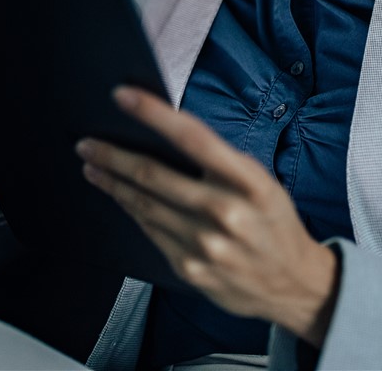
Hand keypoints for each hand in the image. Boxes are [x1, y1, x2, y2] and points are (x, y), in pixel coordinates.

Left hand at [75, 87, 339, 346]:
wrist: (295, 285)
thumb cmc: (273, 223)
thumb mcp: (261, 182)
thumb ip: (219, 162)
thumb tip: (165, 134)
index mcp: (249, 182)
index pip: (193, 137)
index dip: (153, 113)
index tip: (122, 95)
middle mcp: (225, 212)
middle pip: (154, 175)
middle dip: (112, 156)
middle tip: (86, 143)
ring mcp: (205, 245)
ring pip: (143, 204)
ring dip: (112, 182)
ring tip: (92, 166)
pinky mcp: (189, 268)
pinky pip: (149, 230)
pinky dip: (130, 209)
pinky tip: (118, 196)